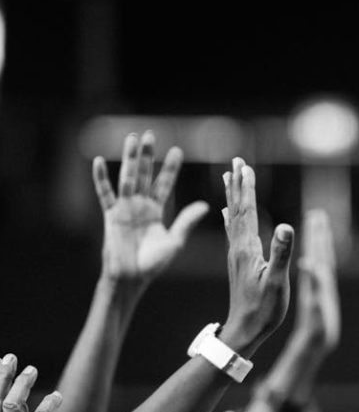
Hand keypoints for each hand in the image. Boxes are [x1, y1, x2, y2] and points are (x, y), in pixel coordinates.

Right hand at [93, 131, 208, 282]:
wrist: (132, 277)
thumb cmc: (153, 263)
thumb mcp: (175, 241)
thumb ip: (186, 222)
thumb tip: (205, 205)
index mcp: (156, 210)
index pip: (164, 184)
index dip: (170, 168)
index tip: (177, 150)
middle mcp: (140, 205)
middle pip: (145, 175)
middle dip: (148, 155)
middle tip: (151, 134)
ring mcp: (124, 208)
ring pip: (128, 177)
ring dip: (129, 159)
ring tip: (133, 138)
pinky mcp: (110, 215)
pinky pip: (104, 193)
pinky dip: (101, 177)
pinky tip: (99, 160)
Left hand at [221, 157, 294, 352]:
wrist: (244, 331)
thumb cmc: (263, 309)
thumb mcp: (277, 281)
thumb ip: (281, 253)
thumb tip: (286, 224)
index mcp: (247, 249)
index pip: (247, 211)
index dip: (247, 188)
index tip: (245, 166)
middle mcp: (238, 247)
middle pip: (237, 209)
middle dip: (237, 184)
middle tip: (236, 162)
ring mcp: (236, 255)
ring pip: (233, 217)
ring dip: (233, 196)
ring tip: (229, 178)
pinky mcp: (238, 263)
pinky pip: (233, 232)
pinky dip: (231, 217)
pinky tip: (226, 213)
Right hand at [294, 210, 340, 349]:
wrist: (322, 342)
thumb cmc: (318, 329)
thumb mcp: (315, 310)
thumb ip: (315, 289)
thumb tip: (311, 266)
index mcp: (322, 283)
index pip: (320, 256)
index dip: (317, 239)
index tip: (314, 221)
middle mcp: (324, 282)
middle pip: (323, 253)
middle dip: (319, 235)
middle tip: (317, 215)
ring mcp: (322, 285)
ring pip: (321, 259)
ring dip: (319, 242)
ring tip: (316, 226)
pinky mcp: (318, 291)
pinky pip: (316, 268)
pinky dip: (314, 256)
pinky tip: (309, 253)